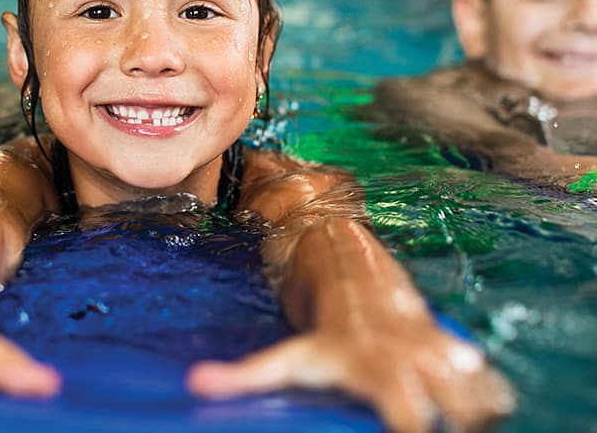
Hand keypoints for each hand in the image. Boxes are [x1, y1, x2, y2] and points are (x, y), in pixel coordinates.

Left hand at [187, 319, 513, 432]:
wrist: (351, 268)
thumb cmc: (321, 330)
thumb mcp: (287, 356)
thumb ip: (246, 375)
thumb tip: (196, 383)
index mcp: (377, 373)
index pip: (408, 424)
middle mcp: (415, 362)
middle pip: (461, 414)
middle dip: (460, 428)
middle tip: (439, 430)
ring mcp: (440, 353)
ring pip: (482, 395)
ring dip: (476, 413)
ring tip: (459, 422)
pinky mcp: (453, 347)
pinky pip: (488, 381)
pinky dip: (488, 398)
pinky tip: (473, 409)